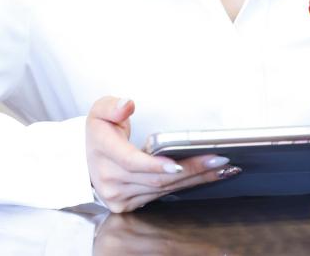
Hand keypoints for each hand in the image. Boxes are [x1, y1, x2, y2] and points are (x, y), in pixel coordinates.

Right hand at [85, 96, 241, 211]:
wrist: (88, 158)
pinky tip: (206, 177)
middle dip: (190, 169)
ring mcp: (119, 196)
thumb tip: (127, 104)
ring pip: (162, 189)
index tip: (178, 164)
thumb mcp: (100, 110)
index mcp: (102, 151)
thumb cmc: (101, 131)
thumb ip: (113, 105)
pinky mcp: (128, 205)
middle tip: (218, 159)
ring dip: (194, 179)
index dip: (155, 164)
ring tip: (221, 168)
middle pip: (155, 178)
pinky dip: (185, 186)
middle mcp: (109, 178)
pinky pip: (161, 195)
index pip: (130, 162)